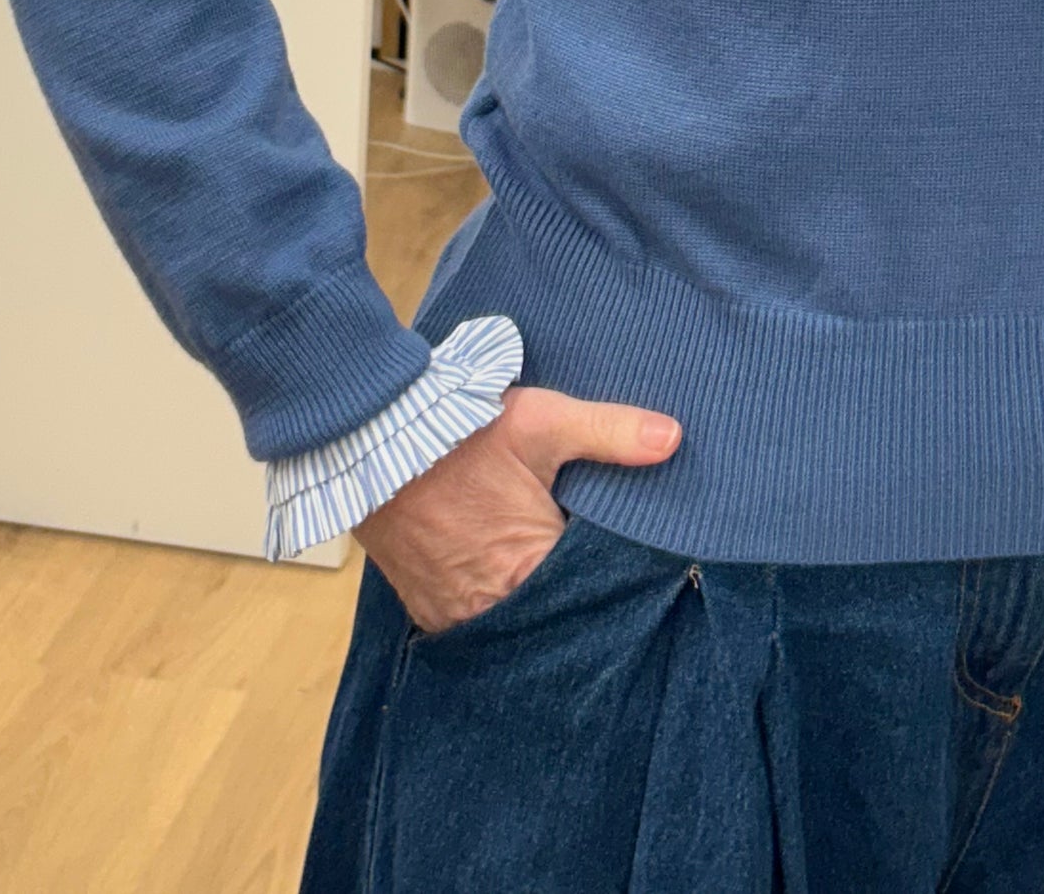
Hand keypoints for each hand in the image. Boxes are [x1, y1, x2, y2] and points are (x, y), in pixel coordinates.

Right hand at [353, 383, 681, 634]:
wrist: (370, 439)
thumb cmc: (460, 430)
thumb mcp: (543, 420)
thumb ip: (610, 432)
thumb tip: (673, 438)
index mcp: (531, 571)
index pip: (592, 596)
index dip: (611, 578)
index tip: (630, 563)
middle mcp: (492, 608)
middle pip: (551, 615)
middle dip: (571, 595)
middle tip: (589, 566)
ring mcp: (453, 616)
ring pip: (510, 622)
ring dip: (527, 602)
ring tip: (546, 571)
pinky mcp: (425, 609)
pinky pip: (470, 622)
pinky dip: (489, 604)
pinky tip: (501, 576)